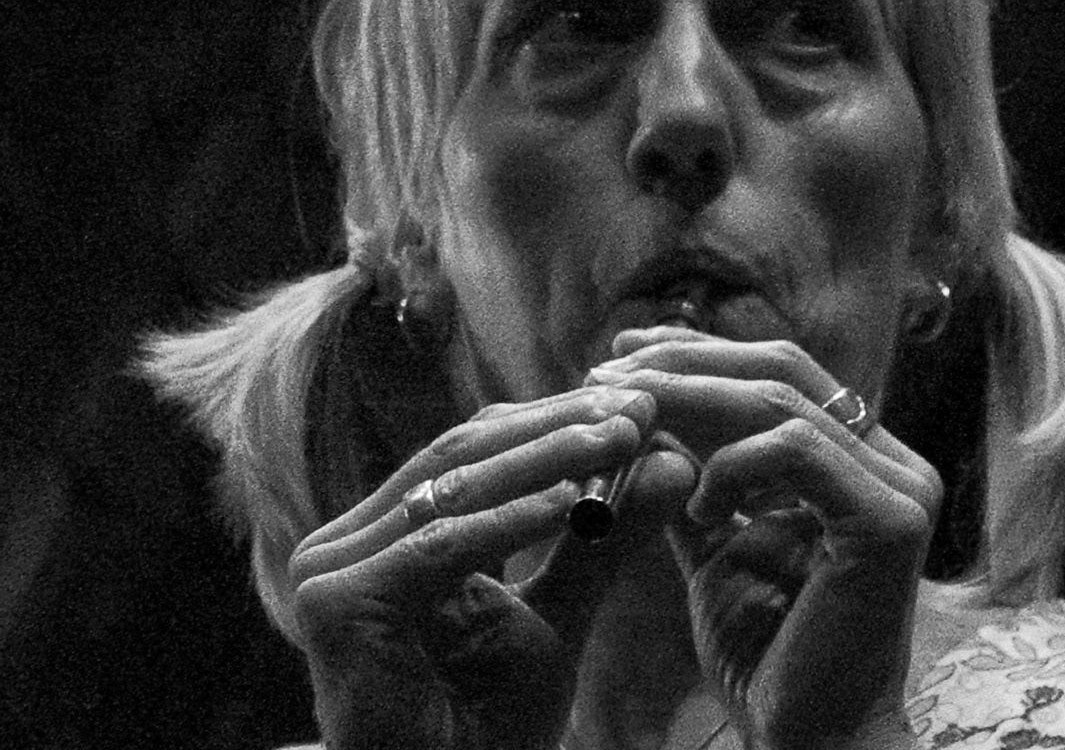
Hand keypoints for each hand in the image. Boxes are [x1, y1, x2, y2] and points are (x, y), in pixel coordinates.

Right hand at [288, 387, 654, 749]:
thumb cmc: (491, 721)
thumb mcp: (561, 612)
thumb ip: (605, 540)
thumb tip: (672, 458)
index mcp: (390, 533)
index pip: (478, 450)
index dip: (560, 420)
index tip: (644, 405)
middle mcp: (350, 542)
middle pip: (463, 454)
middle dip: (559, 427)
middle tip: (639, 408)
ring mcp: (331, 571)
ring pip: (453, 490)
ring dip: (546, 459)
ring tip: (623, 438)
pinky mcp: (335, 606)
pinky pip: (437, 548)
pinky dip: (508, 521)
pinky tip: (573, 502)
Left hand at [584, 329, 941, 749]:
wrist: (811, 739)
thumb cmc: (768, 657)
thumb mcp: (718, 554)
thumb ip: (695, 489)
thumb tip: (641, 425)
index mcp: (865, 463)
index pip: (784, 375)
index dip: (702, 354)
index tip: (622, 358)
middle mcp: (895, 463)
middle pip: (787, 369)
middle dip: (688, 362)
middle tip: (610, 372)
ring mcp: (901, 487)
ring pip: (785, 402)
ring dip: (692, 403)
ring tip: (629, 423)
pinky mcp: (890, 520)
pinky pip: (798, 453)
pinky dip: (732, 467)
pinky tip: (696, 505)